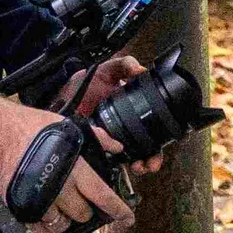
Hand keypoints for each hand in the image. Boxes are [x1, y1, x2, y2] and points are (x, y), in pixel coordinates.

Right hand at [0, 88, 134, 232]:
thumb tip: (117, 148)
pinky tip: (49, 215)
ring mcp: (37, 200)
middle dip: (86, 208)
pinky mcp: (20, 207)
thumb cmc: (33, 127)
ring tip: (63, 205)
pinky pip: (39, 229)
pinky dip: (47, 226)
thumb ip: (98, 139)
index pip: (102, 196)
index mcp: (74, 169)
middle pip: (82, 213)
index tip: (127, 219)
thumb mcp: (70, 127)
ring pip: (61, 224)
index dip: (118, 210)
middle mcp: (58, 188)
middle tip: (81, 197)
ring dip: (66, 217)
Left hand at [71, 52, 175, 180]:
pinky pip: (116, 161)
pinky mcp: (102, 150)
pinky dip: (123, 167)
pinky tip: (126, 167)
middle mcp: (128, 126)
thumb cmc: (85, 85)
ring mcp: (116, 140)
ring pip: (135, 156)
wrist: (62, 102)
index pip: (155, 121)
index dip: (164, 130)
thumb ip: (124, 65)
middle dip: (154, 156)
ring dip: (142, 164)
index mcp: (134, 108)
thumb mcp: (106, 71)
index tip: (170, 136)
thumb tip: (141, 70)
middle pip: (149, 144)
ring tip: (140, 167)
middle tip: (153, 162)